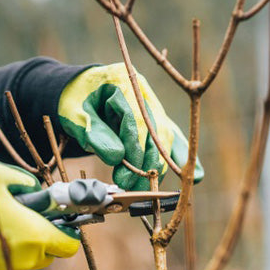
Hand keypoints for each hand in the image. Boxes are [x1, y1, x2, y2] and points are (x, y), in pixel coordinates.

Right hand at [0, 162, 79, 269]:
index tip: (54, 222)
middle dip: (35, 240)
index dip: (65, 232)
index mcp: (31, 236)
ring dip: (6, 251)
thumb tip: (35, 189)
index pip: (68, 245)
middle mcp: (20, 264)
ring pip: (15, 267)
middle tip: (12, 219)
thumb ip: (23, 182)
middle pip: (42, 256)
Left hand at [58, 63, 203, 189]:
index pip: (137, 119)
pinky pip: (172, 139)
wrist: (80, 90)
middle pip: (156, 130)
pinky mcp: (157, 120)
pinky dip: (181, 157)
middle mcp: (144, 93)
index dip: (134, 149)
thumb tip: (117, 157)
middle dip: (146, 162)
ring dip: (158, 166)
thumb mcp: (74, 114)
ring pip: (166, 137)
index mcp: (124, 81)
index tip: (127, 174)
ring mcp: (154, 106)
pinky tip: (195, 176)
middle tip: (130, 186)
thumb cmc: (75, 101)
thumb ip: (93, 133)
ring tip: (143, 188)